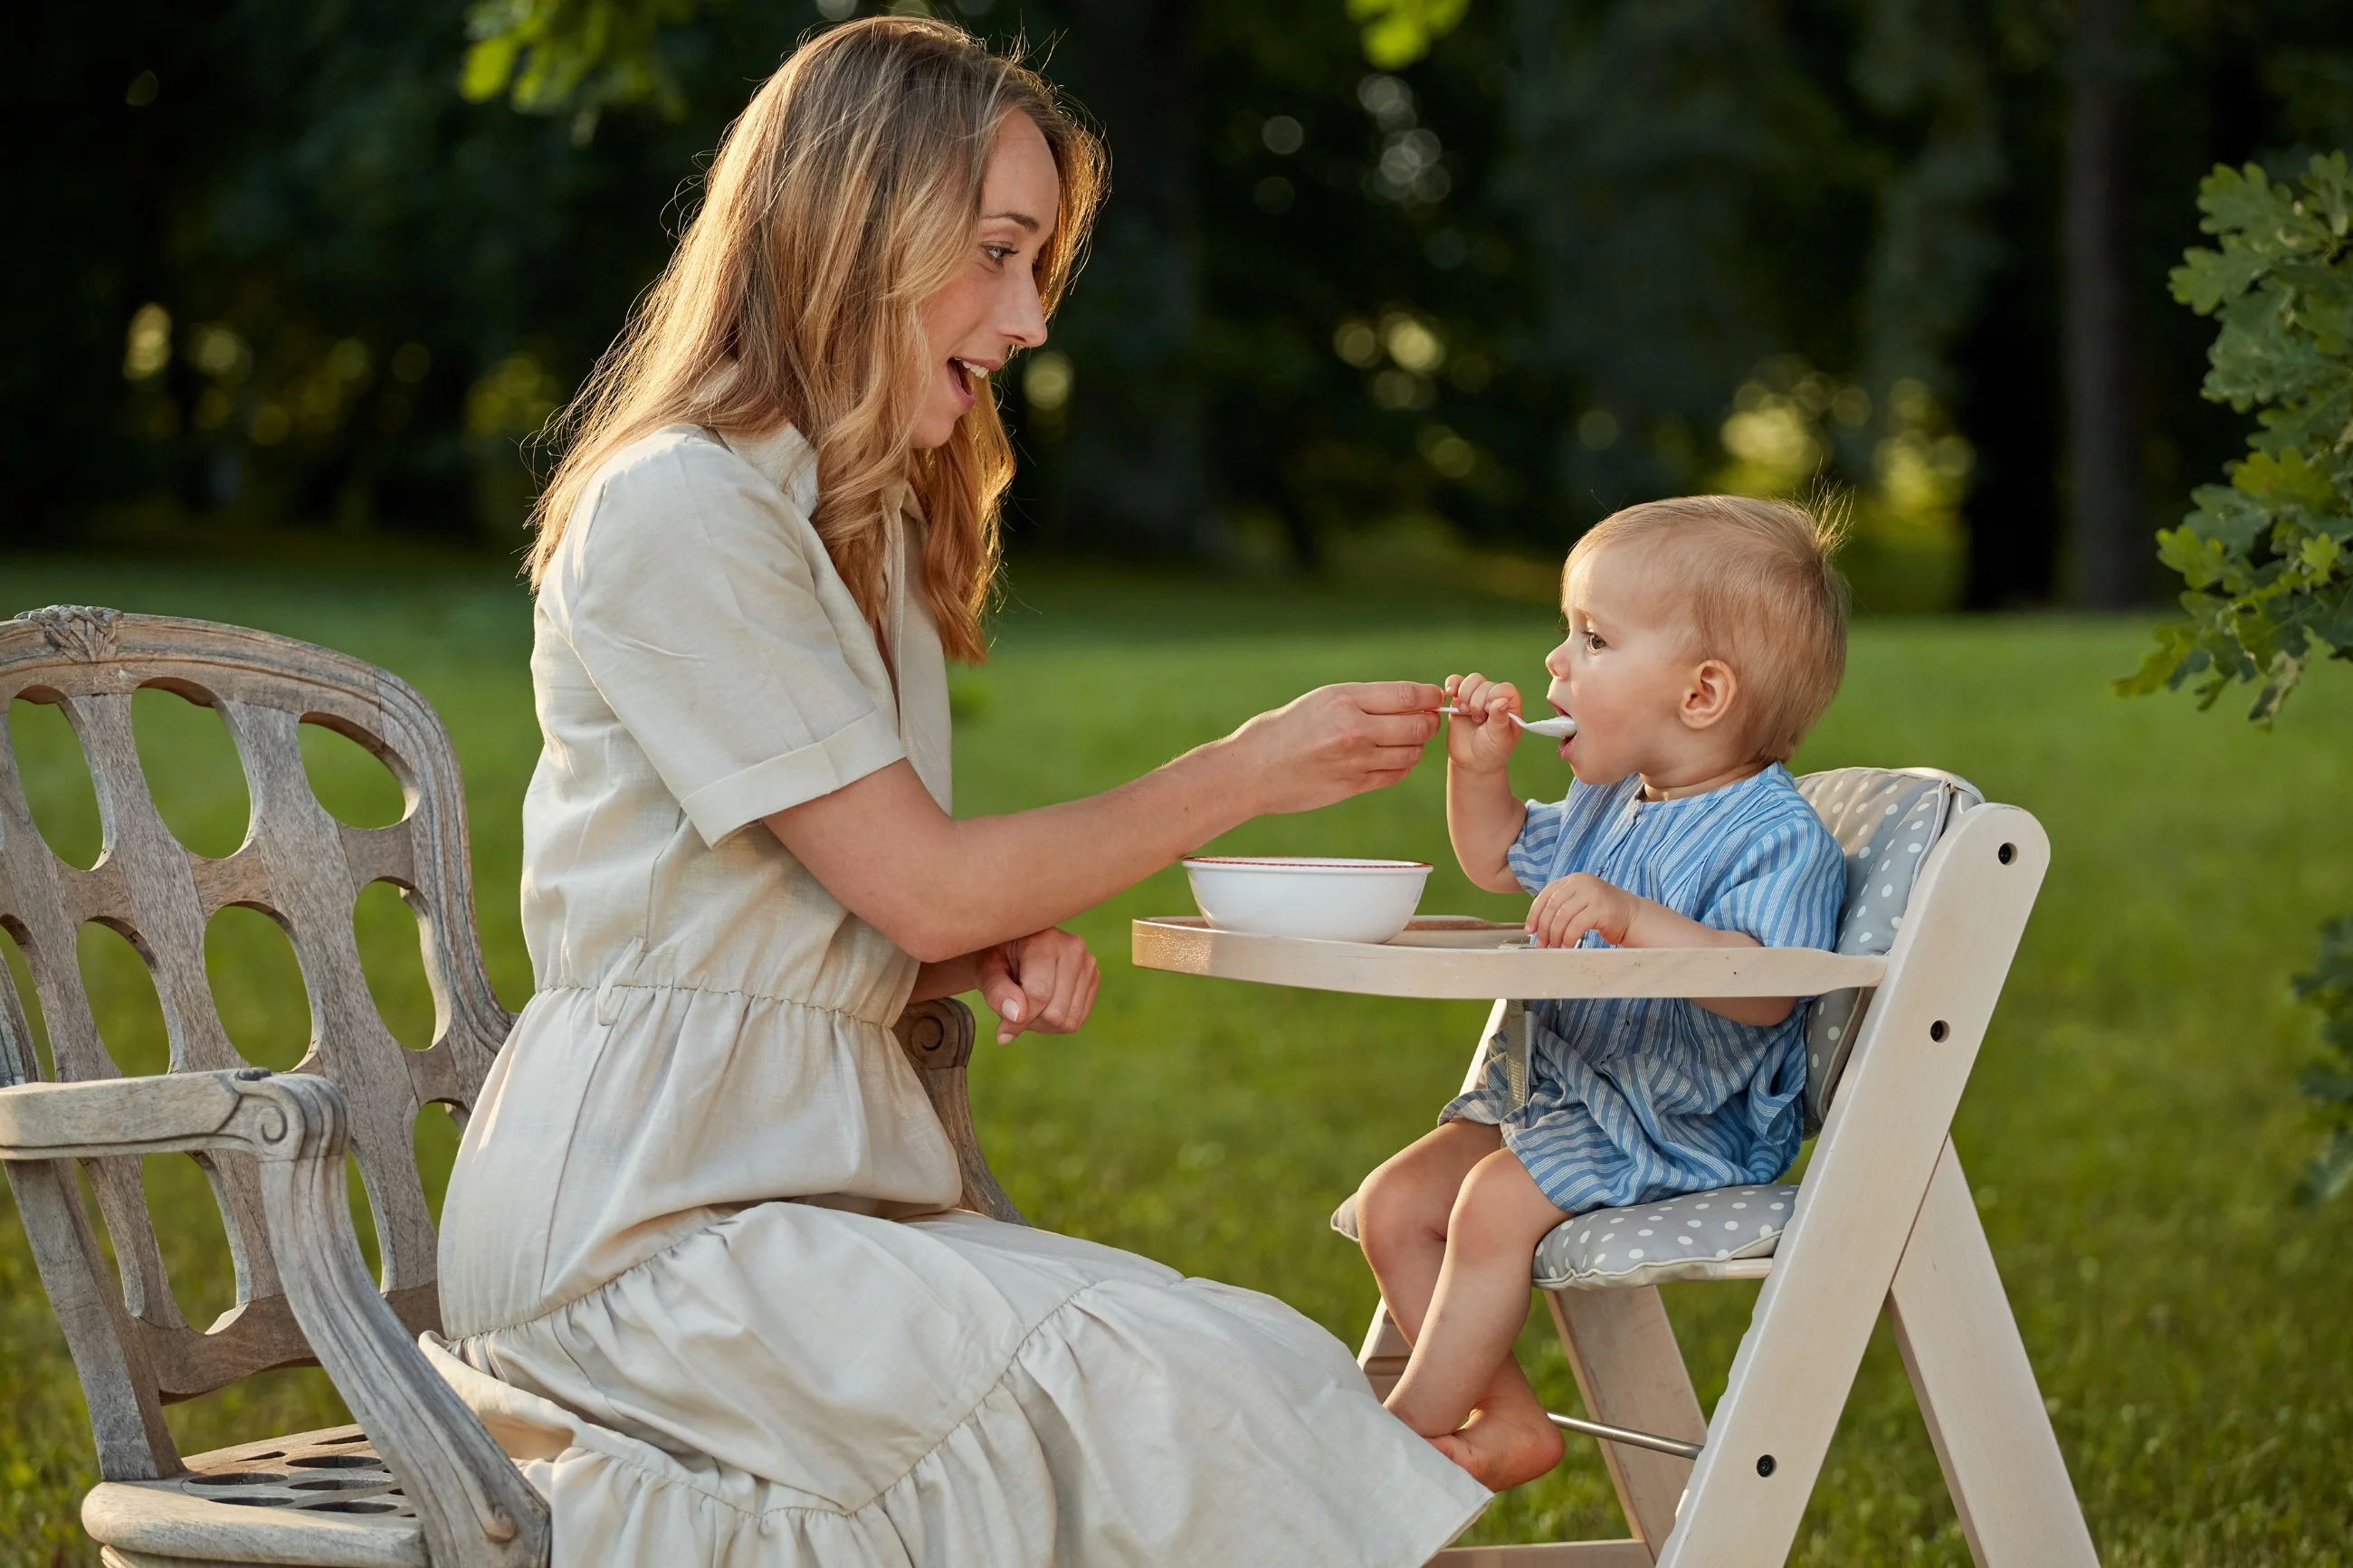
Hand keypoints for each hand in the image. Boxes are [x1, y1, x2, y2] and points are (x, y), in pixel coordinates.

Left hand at [979, 928, 1098, 1044]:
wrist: (1013, 946)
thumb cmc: (996, 958)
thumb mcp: (985, 972)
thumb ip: (997, 992)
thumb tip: (1018, 1016)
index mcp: (1045, 940)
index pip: (1039, 994)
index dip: (1017, 1020)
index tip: (1001, 1029)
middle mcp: (1074, 948)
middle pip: (1056, 1013)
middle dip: (1031, 1020)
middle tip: (1015, 1007)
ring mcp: (1088, 963)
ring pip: (1069, 1020)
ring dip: (1043, 1024)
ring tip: (1028, 1004)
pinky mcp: (1094, 978)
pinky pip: (1077, 1020)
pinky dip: (1056, 1022)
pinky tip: (1044, 1005)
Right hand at [1223, 681, 1444, 815]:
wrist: (1252, 770)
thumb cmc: (1283, 730)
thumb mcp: (1321, 700)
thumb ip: (1364, 700)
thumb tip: (1408, 701)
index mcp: (1344, 698)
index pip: (1408, 695)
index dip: (1430, 696)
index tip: (1433, 697)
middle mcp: (1354, 729)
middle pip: (1418, 725)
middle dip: (1428, 722)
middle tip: (1425, 720)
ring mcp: (1356, 760)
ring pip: (1412, 753)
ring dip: (1415, 746)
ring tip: (1403, 740)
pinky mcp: (1354, 785)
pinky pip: (1395, 774)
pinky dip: (1402, 765)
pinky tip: (1391, 758)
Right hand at [1442, 672, 1520, 774]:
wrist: (1472, 762)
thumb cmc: (1491, 751)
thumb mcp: (1499, 739)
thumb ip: (1500, 720)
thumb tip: (1501, 701)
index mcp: (1510, 706)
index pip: (1504, 689)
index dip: (1493, 697)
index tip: (1487, 713)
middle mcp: (1495, 698)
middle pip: (1485, 684)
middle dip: (1477, 702)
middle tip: (1477, 721)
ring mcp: (1477, 697)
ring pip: (1472, 680)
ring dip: (1465, 694)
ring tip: (1464, 712)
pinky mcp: (1460, 700)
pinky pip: (1456, 682)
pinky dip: (1452, 684)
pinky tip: (1450, 693)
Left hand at [1527, 873, 1635, 947]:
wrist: (1631, 916)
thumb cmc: (1602, 913)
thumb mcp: (1578, 903)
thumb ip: (1560, 907)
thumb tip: (1536, 927)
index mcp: (1572, 880)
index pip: (1546, 895)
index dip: (1534, 914)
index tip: (1530, 930)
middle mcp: (1581, 882)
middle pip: (1552, 906)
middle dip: (1544, 927)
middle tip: (1542, 943)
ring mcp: (1591, 894)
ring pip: (1562, 916)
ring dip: (1555, 935)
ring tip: (1554, 947)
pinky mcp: (1600, 908)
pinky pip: (1576, 925)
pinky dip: (1568, 938)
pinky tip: (1567, 946)